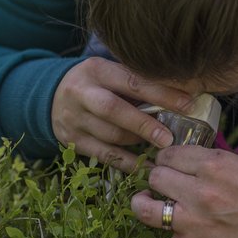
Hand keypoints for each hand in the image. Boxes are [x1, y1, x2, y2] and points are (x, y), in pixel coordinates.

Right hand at [51, 57, 194, 171]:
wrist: (49, 97)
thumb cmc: (95, 84)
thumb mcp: (109, 72)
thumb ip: (136, 81)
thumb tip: (182, 94)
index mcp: (96, 70)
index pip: (131, 80)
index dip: (160, 93)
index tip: (187, 104)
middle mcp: (81, 93)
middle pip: (114, 109)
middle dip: (144, 124)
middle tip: (169, 137)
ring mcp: (74, 119)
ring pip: (111, 135)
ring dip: (139, 143)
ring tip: (163, 148)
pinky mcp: (73, 141)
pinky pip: (105, 156)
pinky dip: (129, 163)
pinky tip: (148, 167)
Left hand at [107, 146, 237, 237]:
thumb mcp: (237, 161)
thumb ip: (204, 157)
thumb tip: (176, 155)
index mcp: (211, 165)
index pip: (169, 153)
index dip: (170, 158)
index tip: (177, 163)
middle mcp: (198, 192)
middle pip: (155, 177)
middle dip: (160, 177)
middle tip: (173, 182)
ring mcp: (194, 222)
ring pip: (145, 208)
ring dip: (144, 203)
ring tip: (150, 202)